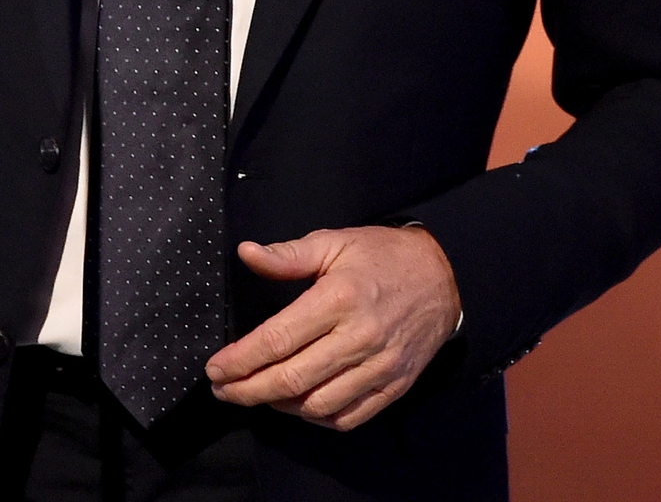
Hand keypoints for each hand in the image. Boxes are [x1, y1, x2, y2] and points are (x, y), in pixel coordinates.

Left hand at [206, 224, 461, 431]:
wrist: (445, 276)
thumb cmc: (382, 256)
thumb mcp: (334, 243)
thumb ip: (288, 255)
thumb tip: (245, 252)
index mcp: (338, 298)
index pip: (277, 340)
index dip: (240, 359)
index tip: (215, 368)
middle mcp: (358, 337)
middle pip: (291, 380)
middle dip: (248, 390)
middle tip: (223, 390)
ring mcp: (379, 366)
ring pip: (317, 404)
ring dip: (279, 406)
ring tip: (257, 393)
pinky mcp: (394, 386)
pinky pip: (348, 417)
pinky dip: (317, 418)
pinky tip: (299, 405)